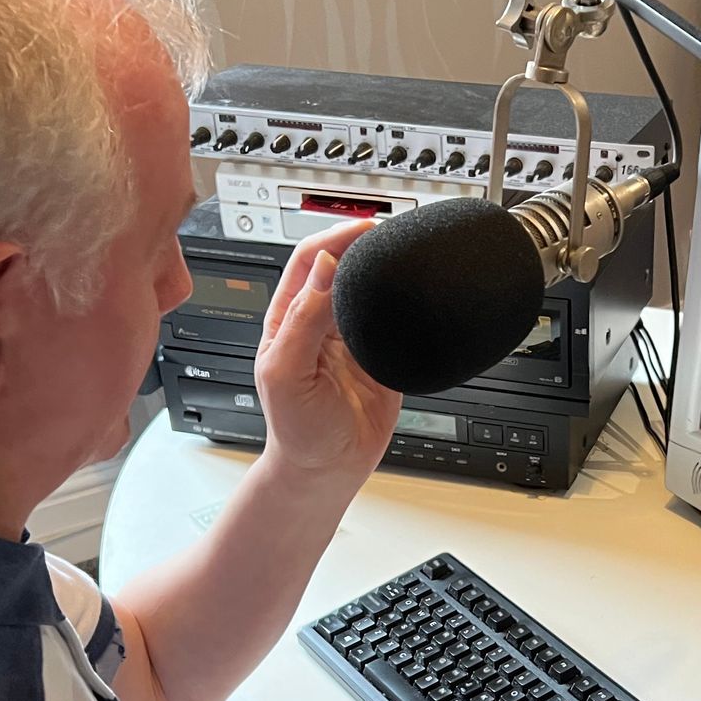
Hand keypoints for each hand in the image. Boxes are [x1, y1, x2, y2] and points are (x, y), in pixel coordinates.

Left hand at [253, 218, 401, 483]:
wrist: (327, 470)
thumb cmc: (296, 430)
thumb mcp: (287, 373)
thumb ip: (302, 320)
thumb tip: (322, 268)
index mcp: (289, 318)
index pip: (310, 261)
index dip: (335, 238)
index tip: (363, 229)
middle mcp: (319, 321)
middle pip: (343, 265)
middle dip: (364, 243)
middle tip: (391, 233)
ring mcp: (351, 337)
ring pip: (369, 288)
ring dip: (384, 269)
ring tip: (404, 254)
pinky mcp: (379, 355)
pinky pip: (394, 320)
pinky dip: (404, 304)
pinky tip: (413, 294)